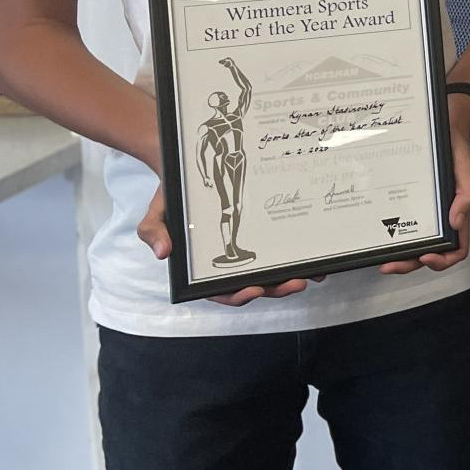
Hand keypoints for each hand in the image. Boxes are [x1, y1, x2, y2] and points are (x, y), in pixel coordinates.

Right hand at [137, 186, 312, 305]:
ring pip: (273, 274)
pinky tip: (316, 257)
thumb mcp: (156, 213)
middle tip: (297, 282)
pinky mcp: (262, 237)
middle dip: (277, 289)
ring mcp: (248, 253)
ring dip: (293, 278)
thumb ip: (153, 232)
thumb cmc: (172, 198)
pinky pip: (281, 252)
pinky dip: (298, 258)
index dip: (238, 296)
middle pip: (255, 286)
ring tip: (313, 274)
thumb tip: (162, 253)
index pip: (221, 292)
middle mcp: (228, 265)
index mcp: (202, 269)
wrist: (189, 173)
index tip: (255, 289)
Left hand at [383, 101, 469, 273]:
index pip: (456, 249)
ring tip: (380, 257)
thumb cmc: (456, 149)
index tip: (425, 255)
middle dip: (409, 264)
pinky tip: (377, 233)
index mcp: (457, 214)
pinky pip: (400, 225)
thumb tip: (456, 223)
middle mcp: (440, 218)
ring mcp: (422, 212)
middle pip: (429, 253)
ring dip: (398, 255)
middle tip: (388, 265)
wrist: (441, 126)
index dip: (442, 260)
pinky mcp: (407, 203)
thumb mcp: (466, 169)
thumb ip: (467, 195)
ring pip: (412, 244)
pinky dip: (390, 235)